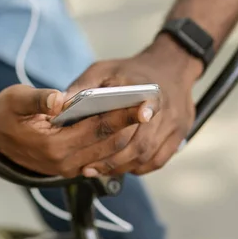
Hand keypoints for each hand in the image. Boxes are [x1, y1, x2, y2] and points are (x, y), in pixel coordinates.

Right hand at [0, 84, 152, 176]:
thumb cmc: (3, 113)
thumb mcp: (16, 99)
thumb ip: (38, 99)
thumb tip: (58, 100)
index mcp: (53, 146)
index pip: (97, 129)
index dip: (121, 115)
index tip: (142, 103)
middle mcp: (63, 162)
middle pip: (107, 144)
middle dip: (129, 125)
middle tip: (150, 106)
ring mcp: (66, 168)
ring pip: (106, 153)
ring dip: (124, 136)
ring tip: (141, 115)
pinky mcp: (67, 168)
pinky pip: (97, 158)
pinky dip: (111, 144)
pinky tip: (122, 128)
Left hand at [66, 34, 201, 175]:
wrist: (170, 67)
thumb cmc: (130, 71)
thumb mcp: (104, 69)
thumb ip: (83, 85)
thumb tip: (59, 103)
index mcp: (149, 89)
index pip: (144, 110)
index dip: (130, 125)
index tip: (113, 137)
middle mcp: (167, 109)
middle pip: (141, 143)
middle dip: (112, 159)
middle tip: (88, 168)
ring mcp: (176, 125)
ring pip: (148, 156)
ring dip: (122, 167)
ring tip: (98, 171)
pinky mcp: (179, 136)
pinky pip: (157, 161)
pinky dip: (137, 168)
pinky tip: (118, 168)